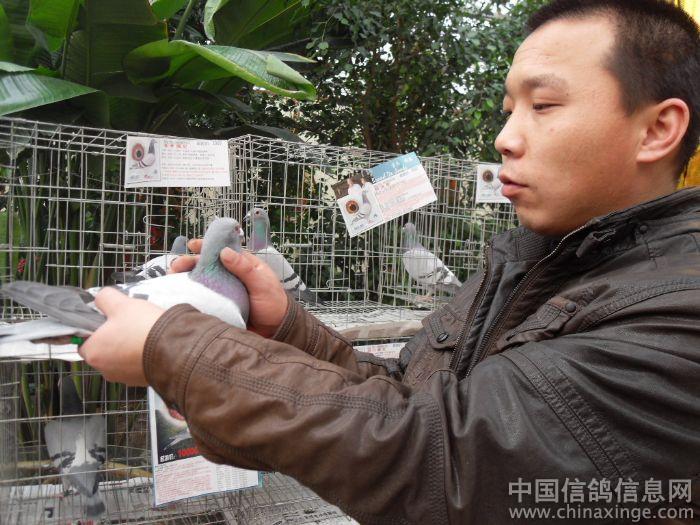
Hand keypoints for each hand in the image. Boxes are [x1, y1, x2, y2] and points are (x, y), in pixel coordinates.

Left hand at [79, 287, 164, 385]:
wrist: (175, 349)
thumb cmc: (144, 328)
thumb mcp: (121, 303)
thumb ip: (104, 298)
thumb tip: (100, 298)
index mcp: (93, 353)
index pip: (84, 340)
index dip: (96, 327)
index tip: (111, 319)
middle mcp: (105, 370)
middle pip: (103, 349)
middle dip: (115, 337)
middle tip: (129, 323)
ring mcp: (124, 378)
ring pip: (121, 358)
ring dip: (129, 347)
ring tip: (144, 333)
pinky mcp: (141, 381)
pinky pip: (137, 365)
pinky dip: (142, 356)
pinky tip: (152, 344)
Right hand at [170, 239, 287, 337]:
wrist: (276, 331)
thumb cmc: (273, 303)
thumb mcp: (262, 283)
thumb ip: (245, 268)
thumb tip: (225, 252)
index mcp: (241, 265)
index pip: (221, 250)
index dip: (206, 246)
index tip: (192, 245)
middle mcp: (228, 276)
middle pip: (204, 265)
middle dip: (188, 263)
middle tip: (176, 267)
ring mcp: (222, 291)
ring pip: (200, 281)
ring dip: (185, 278)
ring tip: (173, 279)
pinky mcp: (218, 307)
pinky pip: (202, 299)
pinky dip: (189, 296)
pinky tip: (178, 295)